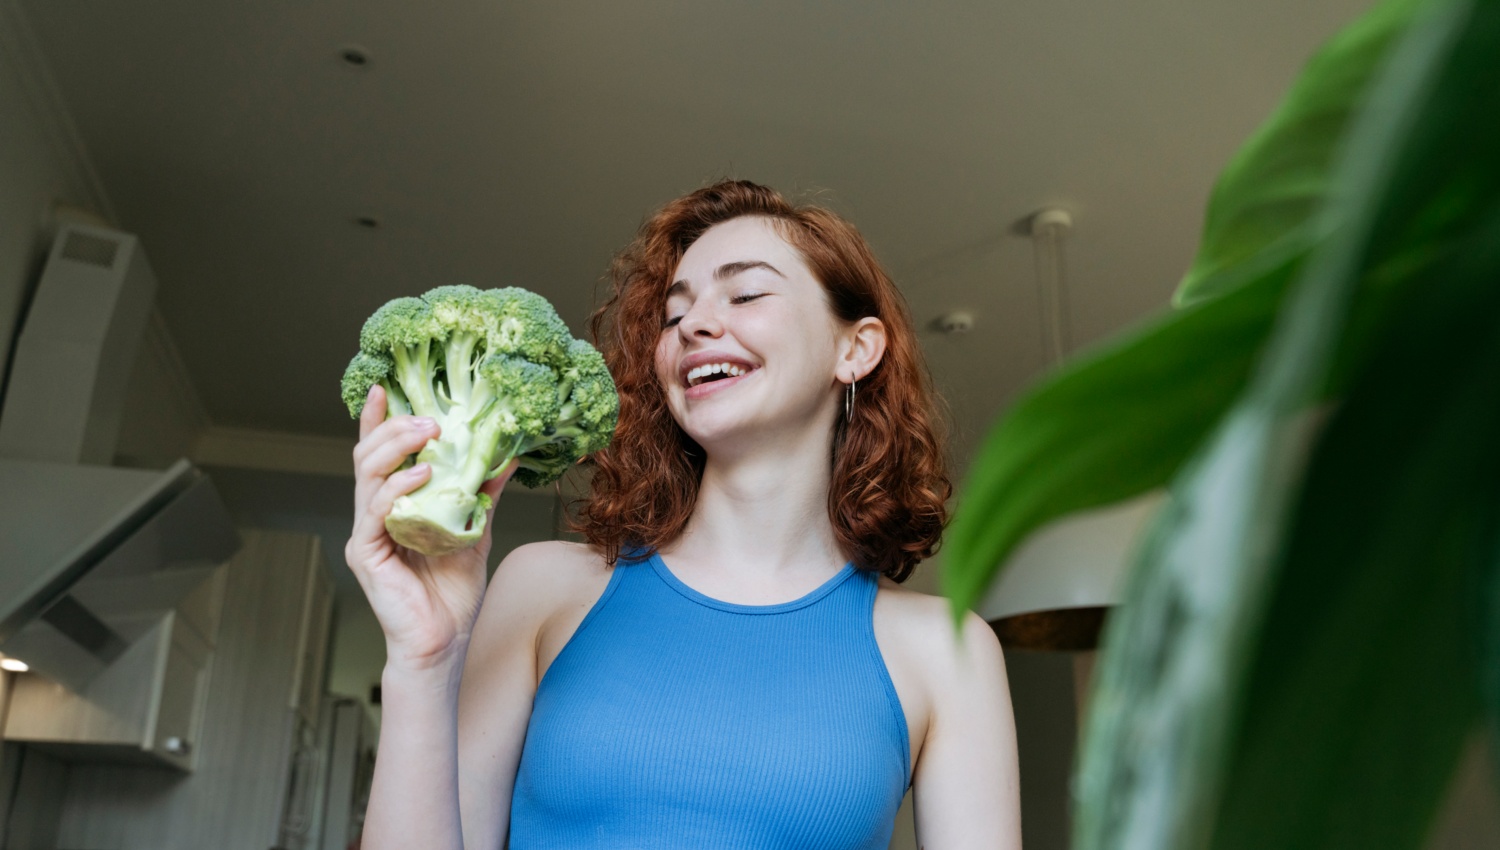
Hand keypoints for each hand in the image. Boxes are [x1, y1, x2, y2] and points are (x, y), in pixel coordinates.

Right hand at [344, 385, 517, 671]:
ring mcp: (366, 533)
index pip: (380, 454)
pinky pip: (376, 511)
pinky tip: (422, 474)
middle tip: (429, 414)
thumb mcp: (474, 531)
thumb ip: (482, 494)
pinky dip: (398, 487)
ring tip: (428, 432)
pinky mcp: (366, 553)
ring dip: (396, 447)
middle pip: (369, 456)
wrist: (443, 642)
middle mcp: (373, 514)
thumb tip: (507, 456)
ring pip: (367, 475)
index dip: (379, 420)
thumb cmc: (452, 592)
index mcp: (394, 504)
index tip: (387, 386)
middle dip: (395, 426)